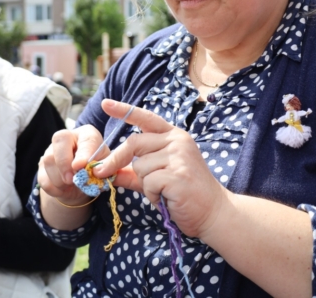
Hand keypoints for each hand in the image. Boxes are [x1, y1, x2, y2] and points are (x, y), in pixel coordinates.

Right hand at [37, 125, 108, 205]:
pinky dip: (54, 188)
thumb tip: (103, 173)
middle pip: (59, 139)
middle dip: (64, 162)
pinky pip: (43, 177)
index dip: (84, 152)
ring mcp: (51, 150)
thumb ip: (106, 169)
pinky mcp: (42, 165)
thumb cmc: (96, 171)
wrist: (81, 184)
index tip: (82, 166)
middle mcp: (68, 137)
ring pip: (49, 160)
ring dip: (60, 179)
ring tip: (71, 186)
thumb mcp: (106, 169)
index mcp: (88, 134)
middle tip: (71, 179)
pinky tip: (63, 190)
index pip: (86, 138)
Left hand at [93, 99, 228, 238]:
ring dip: (145, 184)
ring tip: (163, 191)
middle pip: (134, 143)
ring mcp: (180, 157)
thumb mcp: (156, 178)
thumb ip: (133, 172)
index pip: (146, 118)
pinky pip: (148, 183)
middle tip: (101, 172)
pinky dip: (152, 194)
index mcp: (173, 136)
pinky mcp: (178, 175)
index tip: (105, 103)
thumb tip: (107, 171)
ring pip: (139, 166)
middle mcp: (177, 141)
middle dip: (116, 160)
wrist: (214, 212)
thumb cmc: (184, 194)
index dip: (124, 110)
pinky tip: (167, 197)